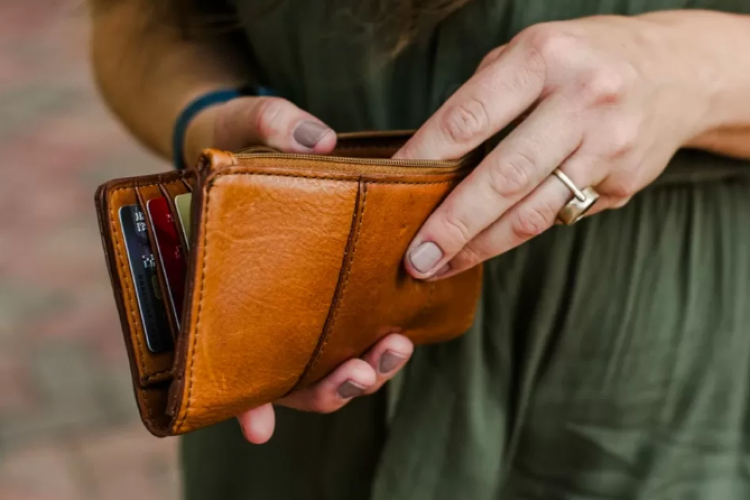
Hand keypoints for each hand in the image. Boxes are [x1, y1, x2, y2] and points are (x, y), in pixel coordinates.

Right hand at [185, 96, 414, 442]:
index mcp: (223, 286)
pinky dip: (376, 340)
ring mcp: (300, 301)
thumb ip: (271, 123)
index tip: (260, 426)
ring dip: (361, 370)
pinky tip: (402, 331)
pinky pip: (355, 324)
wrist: (246, 139)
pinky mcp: (334, 286)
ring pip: (327, 360)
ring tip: (394, 346)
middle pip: (289, 374)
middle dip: (327, 387)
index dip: (244, 400)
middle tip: (359, 370)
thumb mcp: (241, 125)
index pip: (227, 359)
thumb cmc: (232, 139)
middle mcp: (261, 305)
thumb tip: (319, 141)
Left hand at [396, 13, 720, 279]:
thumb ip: (484, 100)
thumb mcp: (530, 55)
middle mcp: (582, 100)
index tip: (391, 189)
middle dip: (453, 224)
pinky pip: (559, 217)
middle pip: (504, 177)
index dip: (425, 159)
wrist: (676, 72)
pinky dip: (516, 237)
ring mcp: (608, 145)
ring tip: (442, 266)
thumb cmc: (582, 61)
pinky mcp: (622, 182)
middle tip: (415, 258)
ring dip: (481, 246)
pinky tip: (486, 247)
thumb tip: (429, 161)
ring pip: (533, 212)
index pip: (469, 118)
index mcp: (543, 58)